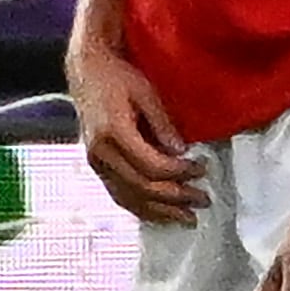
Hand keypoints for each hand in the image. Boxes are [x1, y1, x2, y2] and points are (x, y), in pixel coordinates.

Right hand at [67, 46, 206, 223]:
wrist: (86, 72)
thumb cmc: (119, 78)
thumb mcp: (146, 93)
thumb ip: (163, 124)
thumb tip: (181, 151)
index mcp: (113, 133)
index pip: (151, 166)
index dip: (180, 172)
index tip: (203, 170)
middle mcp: (100, 153)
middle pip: (141, 187)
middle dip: (175, 198)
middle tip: (203, 200)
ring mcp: (95, 163)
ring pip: (128, 198)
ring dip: (160, 211)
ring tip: (187, 218)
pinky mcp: (95, 166)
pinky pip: (118, 194)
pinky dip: (140, 208)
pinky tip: (160, 214)